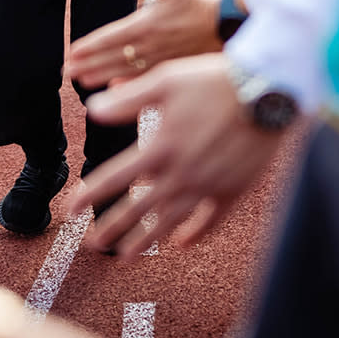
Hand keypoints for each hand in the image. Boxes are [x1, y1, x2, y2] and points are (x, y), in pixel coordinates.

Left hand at [65, 0, 222, 87]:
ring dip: (100, 76)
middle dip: (87, 64)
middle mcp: (148, 45)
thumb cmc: (198, 2)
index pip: (109, 37)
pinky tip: (113, 88)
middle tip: (66, 71)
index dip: (88, 46)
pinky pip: (142, 79)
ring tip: (81, 81)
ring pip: (123, 71)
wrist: (226, 24)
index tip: (71, 52)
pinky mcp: (169, 68)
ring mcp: (158, 60)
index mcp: (145, 24)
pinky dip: (126, 85)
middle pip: (110, 58)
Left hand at [70, 54, 283, 255]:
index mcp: (159, 147)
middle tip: (91, 243)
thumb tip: (92, 110)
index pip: (113, 179)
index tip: (70, 209)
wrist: (268, 91)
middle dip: (111, 228)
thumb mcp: (165, 80)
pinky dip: (195, 236)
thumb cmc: (214, 80)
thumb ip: (127, 99)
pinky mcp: (233, 190)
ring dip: (144, 241)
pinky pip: (210, 222)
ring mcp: (207, 186)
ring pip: (169, 223)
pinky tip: (182, 245)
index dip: (88, 195)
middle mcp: (180, 173)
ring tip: (125, 257)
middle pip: (137, 209)